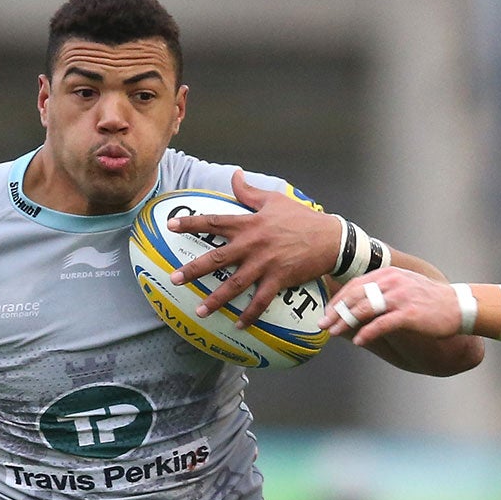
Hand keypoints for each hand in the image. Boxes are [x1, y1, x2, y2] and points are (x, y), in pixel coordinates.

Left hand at [167, 170, 343, 324]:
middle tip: (174, 279)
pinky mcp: (278, 279)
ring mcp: (264, 263)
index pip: (214, 222)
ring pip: (234, 284)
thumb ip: (249, 191)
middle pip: (216, 258)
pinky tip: (239, 325)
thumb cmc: (302, 218)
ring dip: (216, 299)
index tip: (171, 226)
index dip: (191, 223)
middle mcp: (252, 244)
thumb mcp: (274, 199)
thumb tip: (234, 174)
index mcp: (249, 223)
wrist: (330, 238)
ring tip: (199, 310)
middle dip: (193, 270)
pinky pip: (260, 301)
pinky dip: (249, 315)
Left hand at [320, 266, 463, 345]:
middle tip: (322, 325)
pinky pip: (382, 324)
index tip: (326, 313)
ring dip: (346, 322)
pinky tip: (358, 341)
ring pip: (365, 309)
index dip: (338, 300)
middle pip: (356, 296)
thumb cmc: (428, 300)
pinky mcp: (409, 314)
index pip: (355, 285)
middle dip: (336, 311)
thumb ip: (382, 291)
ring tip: (334, 333)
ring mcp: (400, 297)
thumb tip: (359, 303)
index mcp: (388, 274)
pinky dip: (367, 332)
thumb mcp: (403, 287)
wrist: (457, 306)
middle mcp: (392, 282)